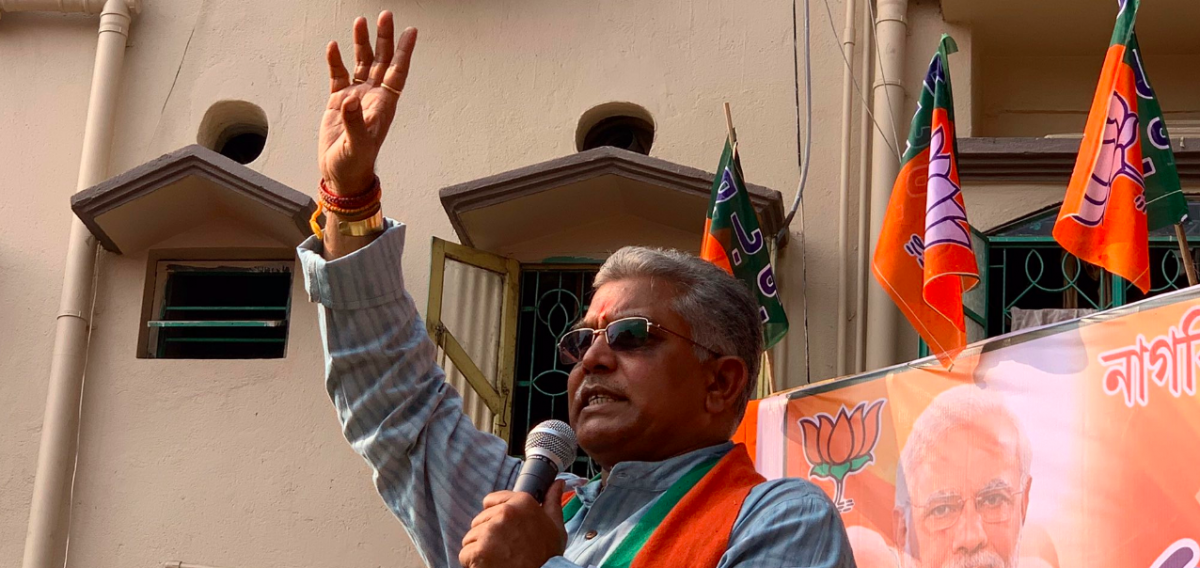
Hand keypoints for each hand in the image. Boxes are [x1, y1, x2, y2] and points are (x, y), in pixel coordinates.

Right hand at [319, 11, 416, 195]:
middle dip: (384, 38)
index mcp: (383, 105)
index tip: (411, 32)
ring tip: (360, 22)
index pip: (397, 72)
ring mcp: (356, 97)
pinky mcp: (338, 102)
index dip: (404, 52)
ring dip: (362, 43)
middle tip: (386, 16)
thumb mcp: (356, 145)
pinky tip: (334, 47)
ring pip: (362, 64)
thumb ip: (354, 122)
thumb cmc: (355, 163)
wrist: (340, 174)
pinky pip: (339, 75)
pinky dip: (336, 61)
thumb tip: (350, 100)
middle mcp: (372, 97)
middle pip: (382, 61)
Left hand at [460, 481, 567, 567]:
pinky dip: (473, 563)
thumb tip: (558, 483)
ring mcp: (489, 531)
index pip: (490, 501)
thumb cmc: (548, 555)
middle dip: (487, 535)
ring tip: (498, 558)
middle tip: (504, 548)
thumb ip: (553, 502)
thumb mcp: (555, 526)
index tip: (502, 528)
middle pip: (480, 521)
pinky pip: (466, 554)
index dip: (494, 515)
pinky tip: (489, 565)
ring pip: (471, 537)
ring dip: (480, 549)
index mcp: (522, 502)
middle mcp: (504, 512)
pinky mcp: (478, 550)